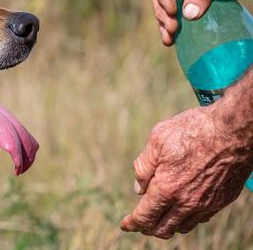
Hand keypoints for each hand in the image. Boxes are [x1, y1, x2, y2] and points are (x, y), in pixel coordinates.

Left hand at [120, 103, 252, 237]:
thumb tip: (139, 188)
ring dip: (168, 226)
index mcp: (167, 188)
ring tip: (159, 219)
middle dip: (148, 228)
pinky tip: (182, 211)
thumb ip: (144, 167)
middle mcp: (187, 202)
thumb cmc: (193, 130)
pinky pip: (201, 219)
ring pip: (183, 227)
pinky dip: (187, 219)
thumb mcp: (157, 140)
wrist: (234, 130)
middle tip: (140, 223)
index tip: (125, 225)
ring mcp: (207, 203)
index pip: (145, 217)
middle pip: (163, 228)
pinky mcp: (222, 200)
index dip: (132, 223)